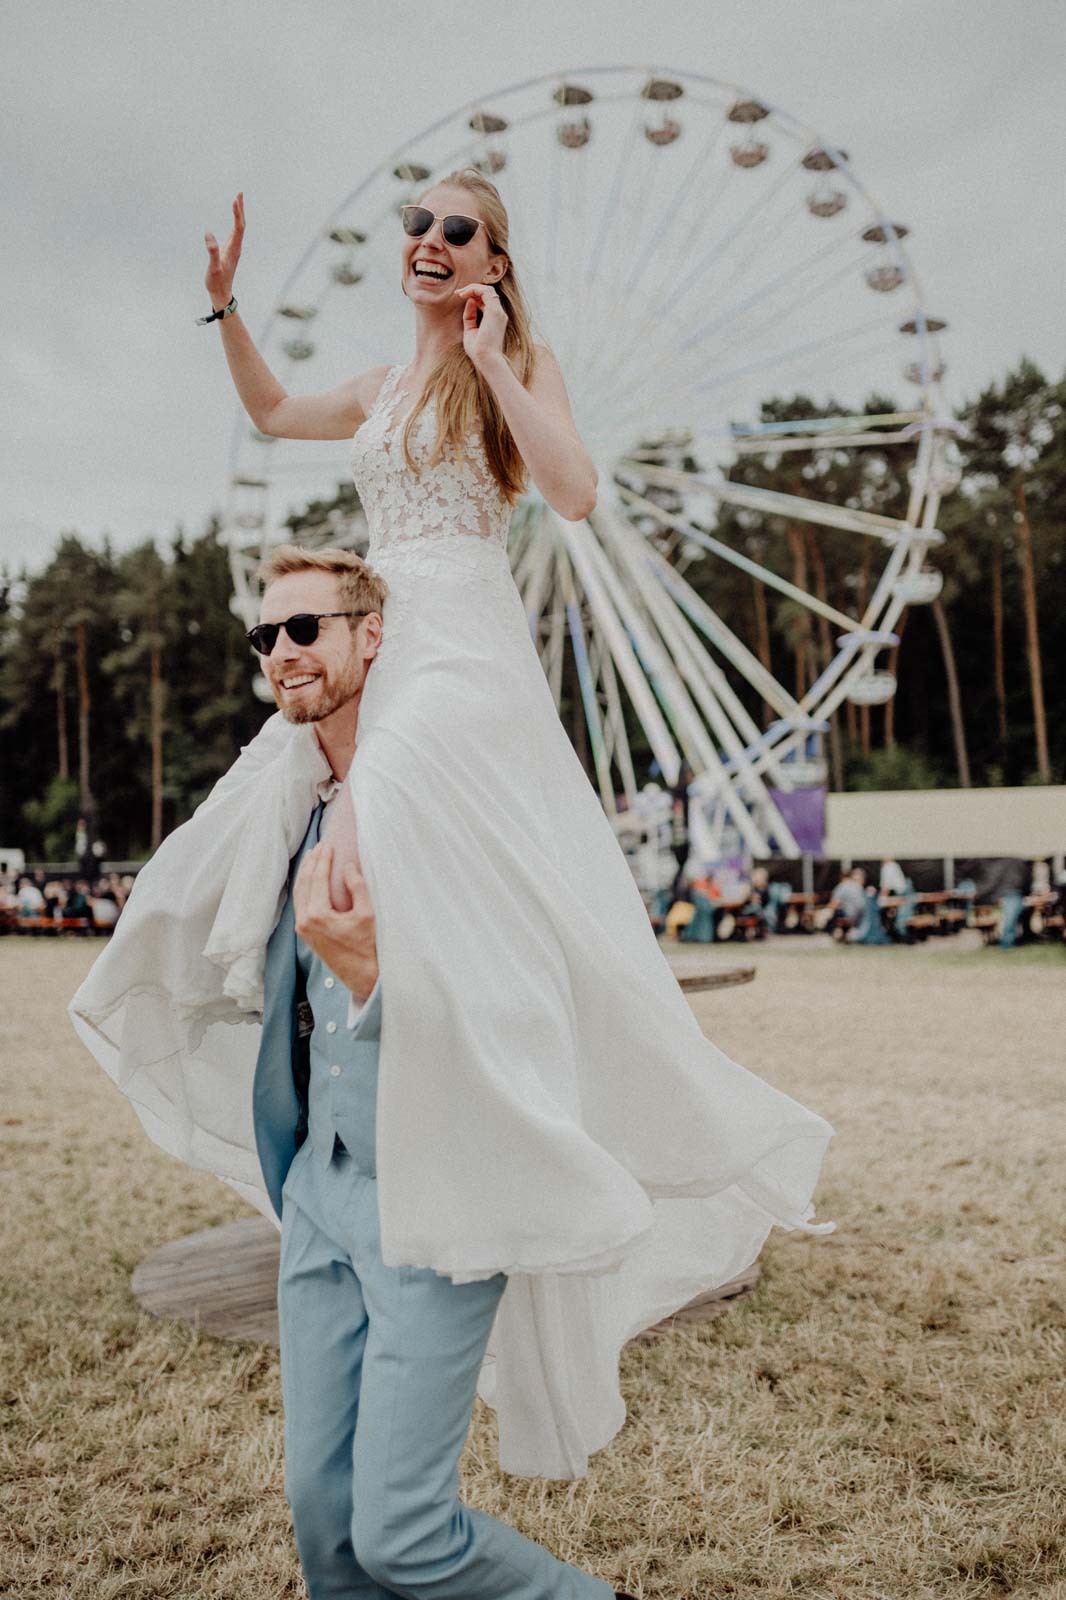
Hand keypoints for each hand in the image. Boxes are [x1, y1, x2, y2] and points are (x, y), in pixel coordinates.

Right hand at [204, 191, 244, 309]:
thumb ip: (212, 252)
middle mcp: (236, 247)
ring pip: (238, 228)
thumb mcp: (213, 268)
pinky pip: (234, 233)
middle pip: (241, 225)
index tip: (236, 200)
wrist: (221, 294)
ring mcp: (233, 249)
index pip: (238, 227)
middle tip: (239, 193)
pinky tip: (234, 218)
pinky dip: (235, 222)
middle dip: (240, 209)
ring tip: (237, 200)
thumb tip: (208, 235)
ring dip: (238, 214)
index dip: (238, 213)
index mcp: (233, 249)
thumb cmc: (217, 282)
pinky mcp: (229, 251)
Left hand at [293, 841, 378, 1000]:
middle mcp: (304, 921)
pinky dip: (303, 887)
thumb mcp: (367, 914)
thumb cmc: (366, 945)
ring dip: (305, 873)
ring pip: (299, 893)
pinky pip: (300, 903)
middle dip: (312, 863)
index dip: (323, 860)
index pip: (318, 879)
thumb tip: (347, 866)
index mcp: (318, 915)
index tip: (329, 845)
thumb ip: (358, 887)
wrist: (360, 974)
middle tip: (320, 846)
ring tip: (312, 857)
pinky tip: (309, 878)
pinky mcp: (304, 932)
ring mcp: (302, 928)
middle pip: (304, 883)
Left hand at [455, 281, 507, 368]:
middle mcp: (498, 314)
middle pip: (487, 292)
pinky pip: (485, 292)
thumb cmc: (478, 351)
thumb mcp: (470, 330)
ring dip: (473, 288)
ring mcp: (498, 312)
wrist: (486, 360)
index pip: (486, 300)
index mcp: (495, 319)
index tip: (460, 296)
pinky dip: (474, 290)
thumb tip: (468, 300)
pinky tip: (464, 295)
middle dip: (472, 289)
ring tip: (460, 293)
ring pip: (487, 289)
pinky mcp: (494, 311)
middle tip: (458, 293)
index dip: (473, 295)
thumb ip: (470, 316)